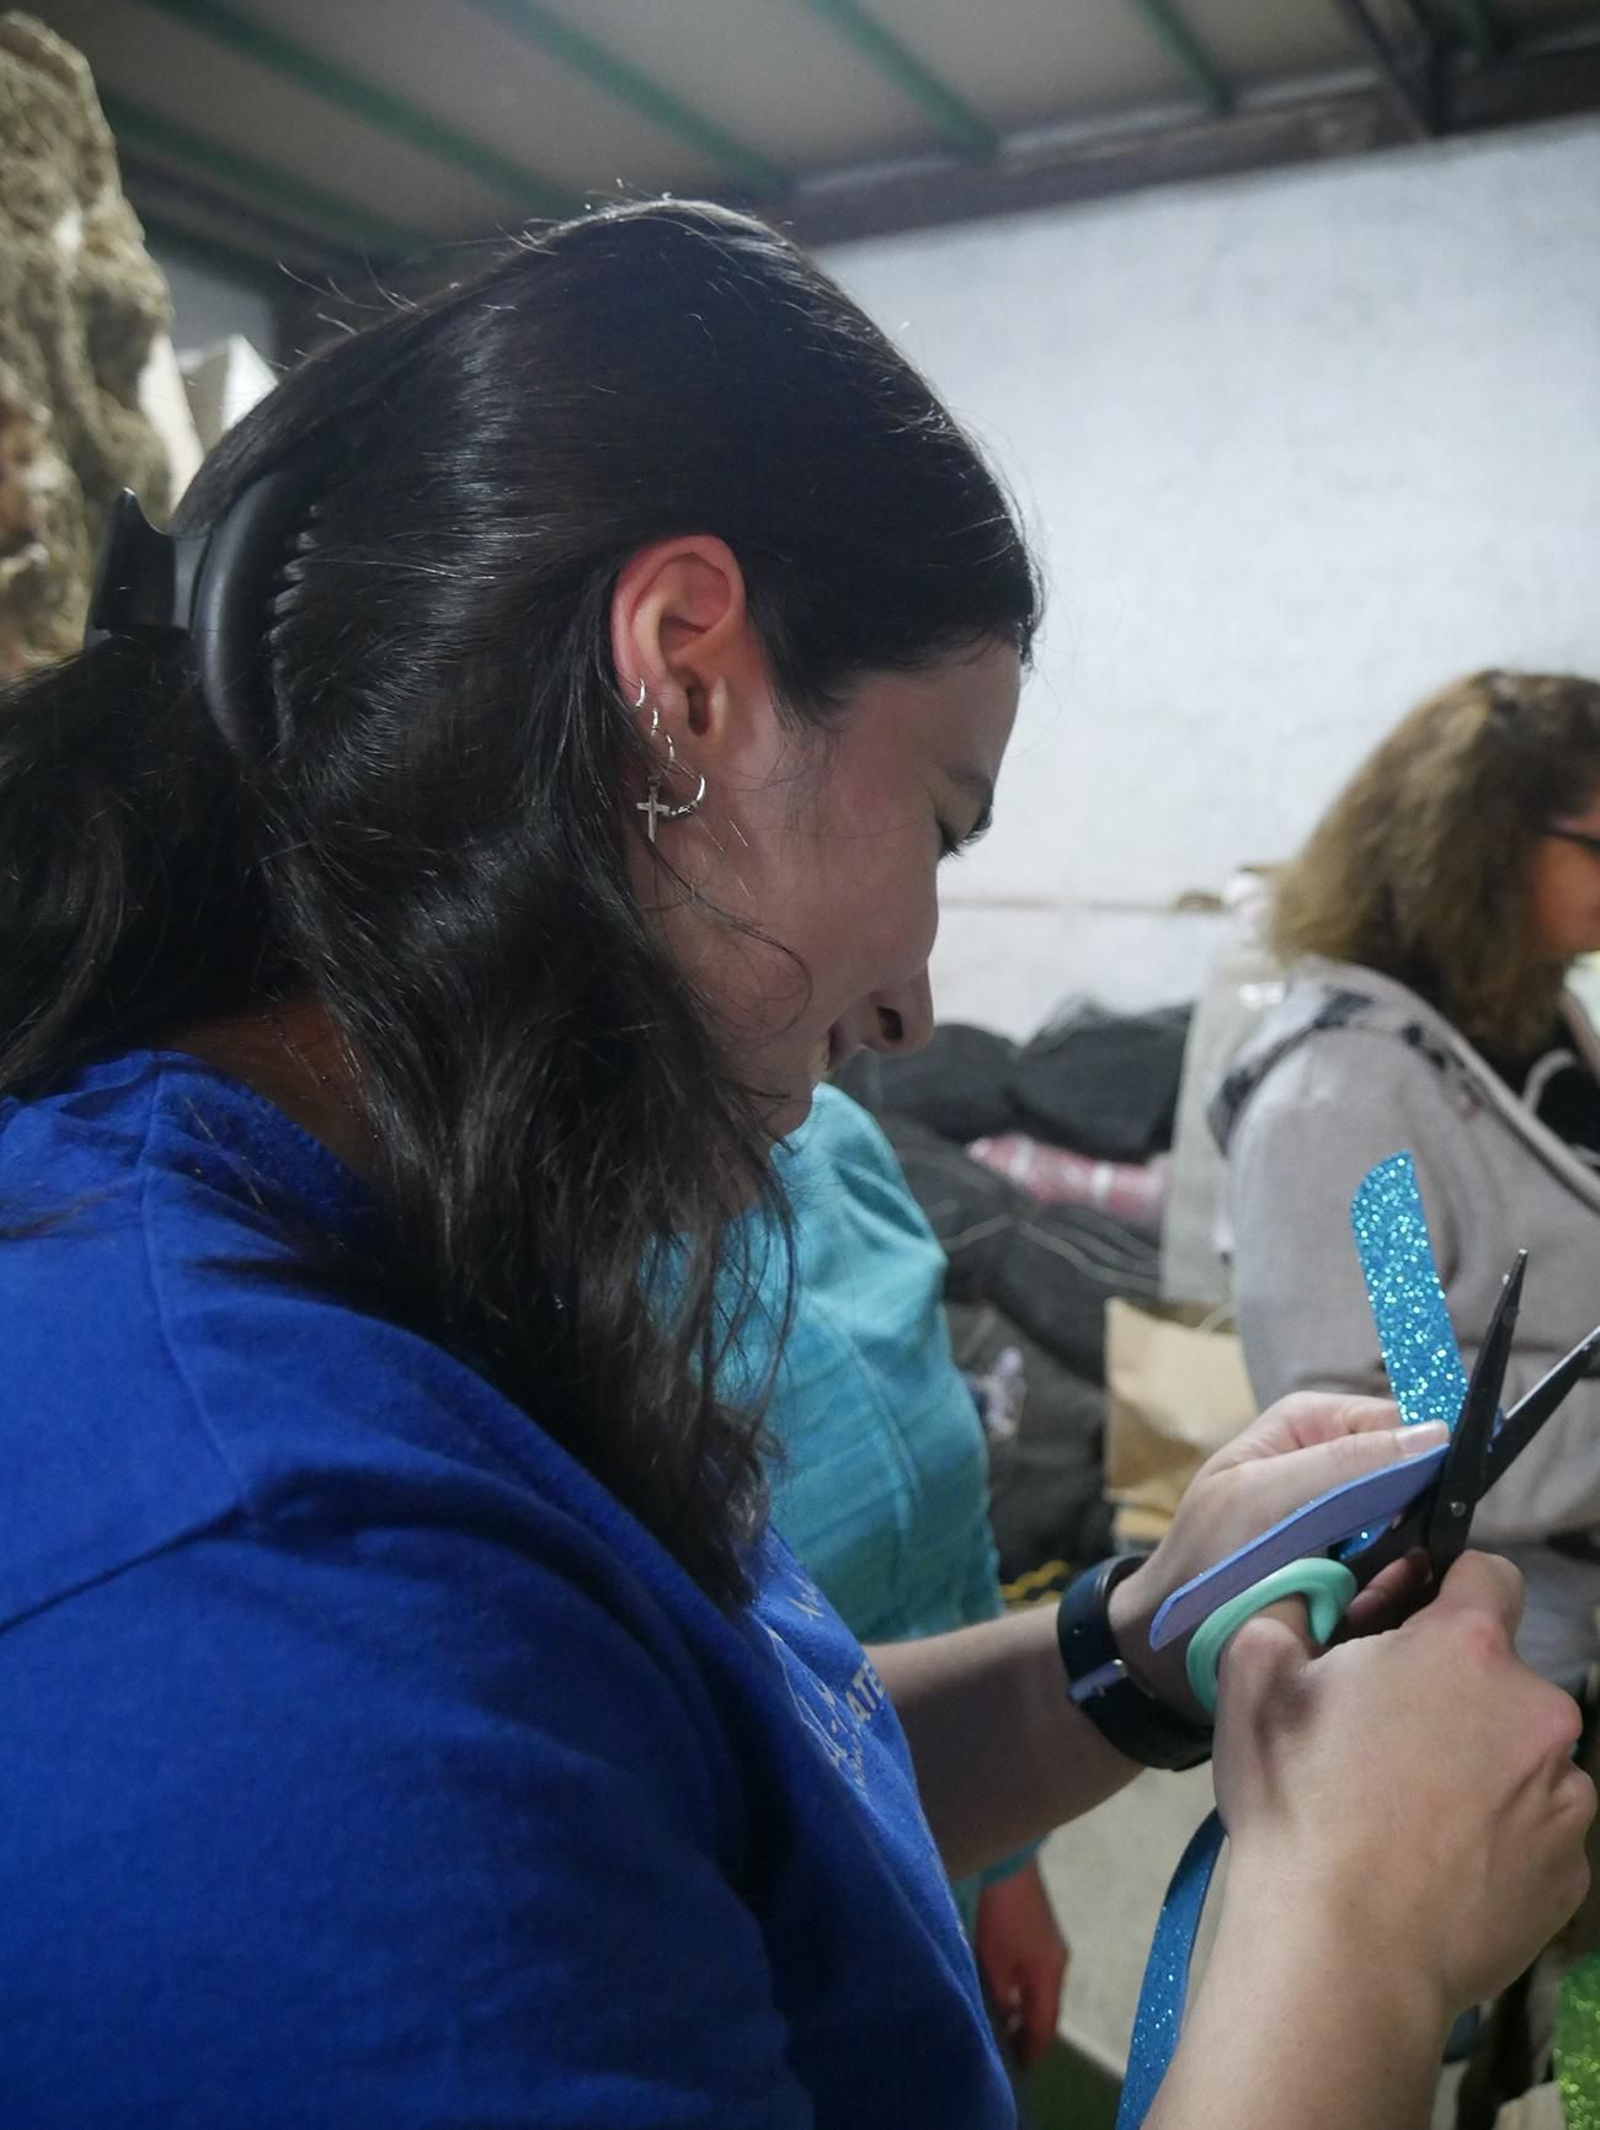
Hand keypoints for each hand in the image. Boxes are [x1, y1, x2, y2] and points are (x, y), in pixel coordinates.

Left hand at [973, 1862, 1069, 2069]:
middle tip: (1008, 2050)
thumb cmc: (1000, 1918)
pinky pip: (1038, 1972)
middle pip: (1047, 2009)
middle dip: (1029, 2032)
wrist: (1009, 1866)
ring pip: (1042, 1990)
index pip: (1046, 2027)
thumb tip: (1004, 2018)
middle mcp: (1059, 1964)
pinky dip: (1025, 1988)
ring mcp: (1053, 1946)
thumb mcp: (995, 1964)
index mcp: (1051, 1977)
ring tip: (1003, 2024)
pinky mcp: (1044, 1931)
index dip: (1032, 2050)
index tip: (1018, 2070)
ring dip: (1026, 2009)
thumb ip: (1001, 1997)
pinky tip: (1006, 1990)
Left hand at [1108, 1393, 1447, 1714]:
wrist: (1172, 1646)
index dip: (1427, 1465)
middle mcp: (1335, 1463)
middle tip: (1398, 1567)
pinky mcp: (1356, 1574)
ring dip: (1407, 1567)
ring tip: (1374, 1597)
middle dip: (1417, 1523)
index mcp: (1311, 1424)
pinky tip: (1369, 1617)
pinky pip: (1400, 1577)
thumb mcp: (1265, 1499)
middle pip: (1414, 1481)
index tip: (1437, 1512)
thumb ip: (1345, 1463)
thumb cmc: (1205, 1561)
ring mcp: (1347, 1521)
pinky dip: (1393, 1598)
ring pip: (1415, 1531)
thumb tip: (1437, 1433)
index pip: (1401, 1426)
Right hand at [1214, 1549, 1594, 2018]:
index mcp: (1468, 1647)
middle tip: (1382, 1738)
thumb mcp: (1253, 1670)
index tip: (1402, 1630)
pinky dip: (1498, 1836)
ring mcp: (1567, 1798)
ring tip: (1407, 1816)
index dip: (1441, 1592)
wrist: (1342, 1956)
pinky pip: (1535, 1829)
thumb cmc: (1297, 1802)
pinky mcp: (1571, 1873)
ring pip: (1522, 1755)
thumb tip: (1319, 1588)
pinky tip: (1437, 1866)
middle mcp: (1540, 1711)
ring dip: (1480, 1765)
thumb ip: (1294, 1602)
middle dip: (1452, 1691)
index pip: (1488, 1573)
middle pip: (1501, 1675)